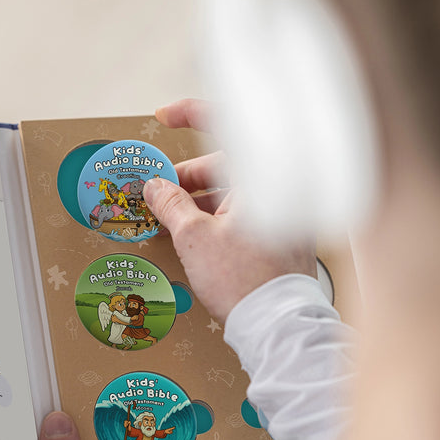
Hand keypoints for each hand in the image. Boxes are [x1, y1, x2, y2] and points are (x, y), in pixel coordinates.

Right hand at [145, 99, 316, 323]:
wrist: (277, 325)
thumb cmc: (244, 281)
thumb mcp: (195, 238)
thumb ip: (171, 204)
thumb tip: (155, 187)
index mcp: (264, 177)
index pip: (228, 126)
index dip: (191, 114)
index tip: (165, 117)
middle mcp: (280, 189)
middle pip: (228, 164)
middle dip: (189, 176)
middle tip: (161, 192)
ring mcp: (283, 213)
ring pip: (235, 191)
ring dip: (201, 200)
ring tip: (173, 220)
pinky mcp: (281, 234)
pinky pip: (246, 211)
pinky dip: (220, 215)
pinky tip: (198, 235)